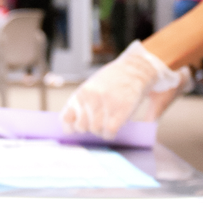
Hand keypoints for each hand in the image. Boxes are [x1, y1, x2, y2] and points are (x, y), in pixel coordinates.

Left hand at [58, 40, 187, 139]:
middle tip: (98, 122)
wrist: (136, 69)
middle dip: (89, 128)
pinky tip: (115, 127)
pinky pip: (109, 132)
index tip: (77, 127)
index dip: (71, 126)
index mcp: (81, 93)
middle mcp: (90, 98)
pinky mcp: (120, 110)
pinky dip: (111, 134)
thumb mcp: (91, 86)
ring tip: (109, 123)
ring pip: (95, 130)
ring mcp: (104, 104)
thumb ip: (81, 103)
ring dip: (102, 131)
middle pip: (81, 127)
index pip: (65, 118)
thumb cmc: (114, 79)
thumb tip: (70, 126)